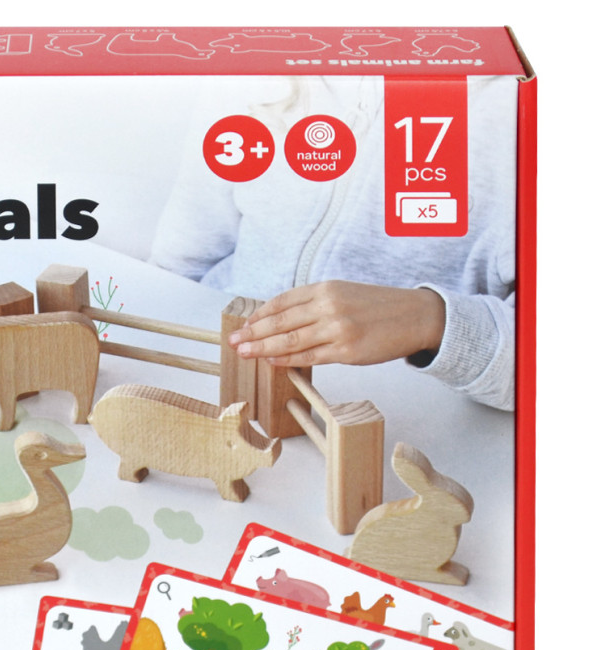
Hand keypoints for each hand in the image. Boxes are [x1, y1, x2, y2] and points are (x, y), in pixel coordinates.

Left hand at [227, 280, 445, 366]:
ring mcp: (337, 329)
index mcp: (325, 288)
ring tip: (244, 352)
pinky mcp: (346, 351)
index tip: (244, 325)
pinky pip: (309, 356)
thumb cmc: (378, 307)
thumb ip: (315, 304)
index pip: (282, 302)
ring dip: (262, 347)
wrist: (415, 316)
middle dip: (252, 332)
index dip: (259, 315)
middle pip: (280, 321)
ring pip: (290, 340)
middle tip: (233, 341)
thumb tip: (282, 320)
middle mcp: (328, 306)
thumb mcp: (343, 293)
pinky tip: (272, 361)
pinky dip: (287, 359)